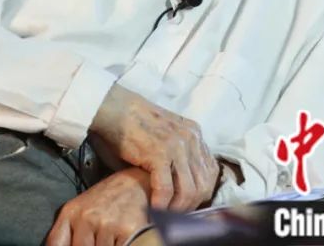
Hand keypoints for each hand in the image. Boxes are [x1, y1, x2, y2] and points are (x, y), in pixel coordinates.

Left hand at [46, 167, 151, 245]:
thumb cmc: (107, 200)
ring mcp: (107, 224)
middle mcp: (86, 217)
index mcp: (71, 213)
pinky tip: (121, 239)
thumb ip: (69, 232)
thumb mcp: (81, 210)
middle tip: (96, 240)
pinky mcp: (128, 231)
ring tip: (111, 237)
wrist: (136, 183)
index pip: (56, 243)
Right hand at [90, 84, 217, 211]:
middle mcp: (191, 139)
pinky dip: (162, 203)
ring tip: (166, 217)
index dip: (201, 193)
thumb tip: (179, 186)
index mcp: (194, 133)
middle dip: (191, 205)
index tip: (187, 204)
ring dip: (178, 208)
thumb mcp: (164, 134)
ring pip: (188, 190)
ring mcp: (177, 146)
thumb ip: (177, 154)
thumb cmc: (132, 124)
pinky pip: (166, 187)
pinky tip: (154, 210)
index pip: (210, 172)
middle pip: (203, 184)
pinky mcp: (160, 153)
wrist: (113, 106)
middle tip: (177, 216)